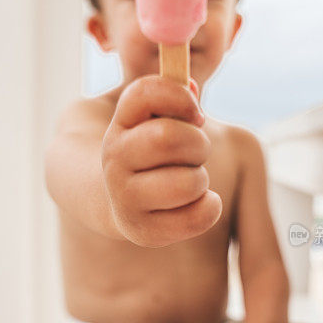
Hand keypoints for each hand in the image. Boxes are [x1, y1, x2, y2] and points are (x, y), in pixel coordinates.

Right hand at [101, 75, 221, 246]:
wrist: (121, 200)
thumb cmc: (152, 151)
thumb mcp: (155, 116)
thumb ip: (174, 96)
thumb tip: (192, 90)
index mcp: (119, 124)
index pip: (146, 93)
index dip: (180, 97)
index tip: (194, 115)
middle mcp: (113, 160)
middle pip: (169, 137)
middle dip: (198, 144)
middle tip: (196, 153)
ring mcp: (125, 198)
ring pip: (188, 182)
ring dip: (201, 179)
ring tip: (191, 180)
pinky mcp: (144, 232)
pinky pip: (197, 216)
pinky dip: (209, 207)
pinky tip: (197, 203)